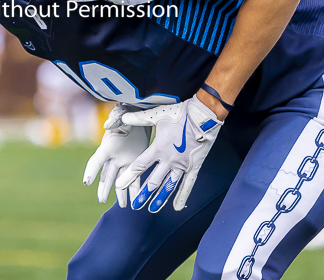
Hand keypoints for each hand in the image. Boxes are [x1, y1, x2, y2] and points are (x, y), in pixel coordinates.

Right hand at [83, 104, 151, 207]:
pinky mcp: (136, 162)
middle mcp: (114, 156)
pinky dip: (136, 189)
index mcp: (108, 145)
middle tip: (102, 200)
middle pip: (107, 175)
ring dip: (121, 193)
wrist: (140, 113)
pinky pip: (135, 178)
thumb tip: (106, 126)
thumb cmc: (128, 112)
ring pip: (120, 181)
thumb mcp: (122, 113)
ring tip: (124, 206)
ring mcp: (124, 160)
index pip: (97, 160)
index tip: (86, 183)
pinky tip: (137, 201)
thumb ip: (116, 119)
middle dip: (104, 188)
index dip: (90, 171)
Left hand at [116, 95, 221, 212]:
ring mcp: (182, 165)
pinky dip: (182, 196)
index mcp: (158, 148)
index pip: (140, 165)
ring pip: (168, 186)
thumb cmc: (179, 114)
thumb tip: (122, 118)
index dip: (129, 176)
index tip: (119, 185)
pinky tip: (177, 207)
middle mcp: (169, 160)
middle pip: (153, 181)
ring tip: (151, 210)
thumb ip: (139, 119)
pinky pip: (187, 185)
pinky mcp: (193, 167)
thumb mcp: (157, 115)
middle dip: (143, 194)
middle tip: (134, 205)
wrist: (203, 116)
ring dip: (159, 199)